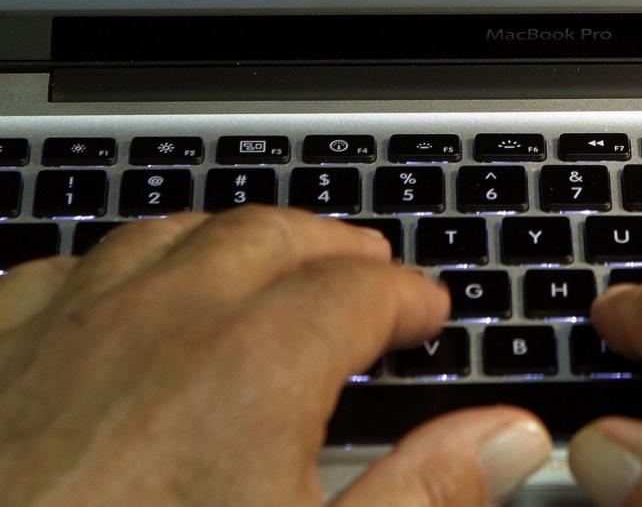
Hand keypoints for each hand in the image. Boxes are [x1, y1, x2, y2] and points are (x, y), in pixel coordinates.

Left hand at [0, 207, 550, 505]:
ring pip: (168, 232)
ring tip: (259, 265)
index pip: (364, 289)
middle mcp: (162, 317)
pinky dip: (113, 271)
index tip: (425, 311)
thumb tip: (507, 439)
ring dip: (229, 242)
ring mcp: (63, 323)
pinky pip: (61, 268)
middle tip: (362, 272)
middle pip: (272, 234)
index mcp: (255, 364)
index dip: (409, 295)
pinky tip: (121, 301)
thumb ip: (423, 492)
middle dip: (331, 247)